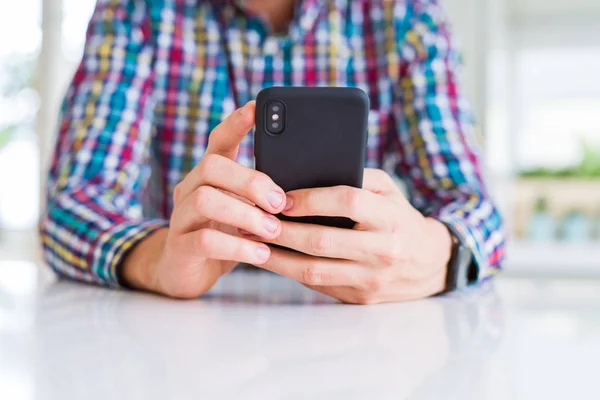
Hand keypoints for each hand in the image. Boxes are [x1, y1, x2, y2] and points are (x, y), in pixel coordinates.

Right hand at [122, 101, 285, 297]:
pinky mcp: (179, 248)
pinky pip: (205, 240)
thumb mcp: (244, 213)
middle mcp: (190, 190)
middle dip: (251, 181)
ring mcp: (181, 218)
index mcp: (209, 177)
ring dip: (246, 214)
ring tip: (273, 230)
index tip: (256, 109)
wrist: (185, 274)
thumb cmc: (224, 237)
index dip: (235, 124)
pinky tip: (261, 254)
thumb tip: (304, 190)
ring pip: (206, 200)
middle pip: (212, 166)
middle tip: (279, 202)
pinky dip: (238, 247)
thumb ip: (262, 198)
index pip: (218, 140)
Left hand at [251, 169, 452, 303]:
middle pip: (322, 240)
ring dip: (277, 258)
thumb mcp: (390, 190)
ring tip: (251, 243)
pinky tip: (271, 259)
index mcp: (390, 216)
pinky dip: (290, 272)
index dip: (310, 199)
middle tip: (252, 221)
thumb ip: (358, 178)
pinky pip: (318, 285)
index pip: (347, 202)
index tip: (281, 198)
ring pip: (314, 270)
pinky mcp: (360, 296)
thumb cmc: (401, 219)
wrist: (429, 263)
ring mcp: (371, 278)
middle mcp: (383, 249)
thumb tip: (310, 171)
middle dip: (282, 231)